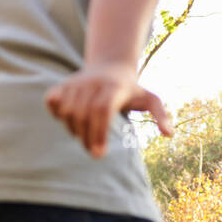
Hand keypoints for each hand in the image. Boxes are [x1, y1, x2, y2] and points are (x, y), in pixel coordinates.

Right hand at [44, 64, 171, 157]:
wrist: (111, 66)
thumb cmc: (132, 90)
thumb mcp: (151, 99)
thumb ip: (161, 115)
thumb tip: (169, 135)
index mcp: (115, 87)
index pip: (102, 110)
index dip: (99, 133)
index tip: (100, 154)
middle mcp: (93, 82)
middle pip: (84, 114)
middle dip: (86, 138)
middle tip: (94, 153)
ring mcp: (76, 82)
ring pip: (67, 110)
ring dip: (73, 129)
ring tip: (83, 138)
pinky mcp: (63, 83)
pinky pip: (52, 101)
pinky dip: (56, 114)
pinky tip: (68, 121)